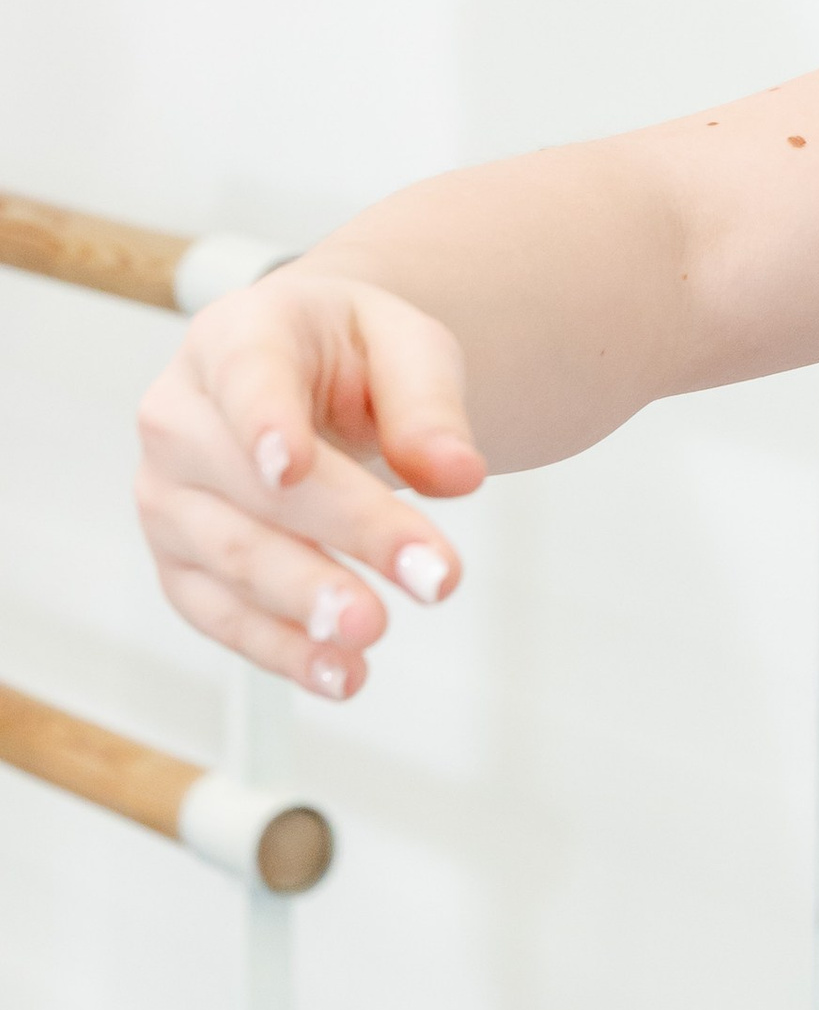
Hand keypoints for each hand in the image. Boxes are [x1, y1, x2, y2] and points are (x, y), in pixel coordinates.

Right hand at [134, 270, 485, 698]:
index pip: (245, 376)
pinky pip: (222, 615)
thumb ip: (430, 406)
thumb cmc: (352, 356)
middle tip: (428, 577)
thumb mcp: (407, 347)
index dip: (264, 422)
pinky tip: (341, 674)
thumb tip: (458, 474)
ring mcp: (170, 497)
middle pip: (254, 484)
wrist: (309, 379)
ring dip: (304, 604)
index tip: (293, 466)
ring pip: (233, 558)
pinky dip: (281, 650)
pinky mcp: (181, 564)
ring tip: (375, 629)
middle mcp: (179, 416)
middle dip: (344, 534)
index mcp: (236, 336)